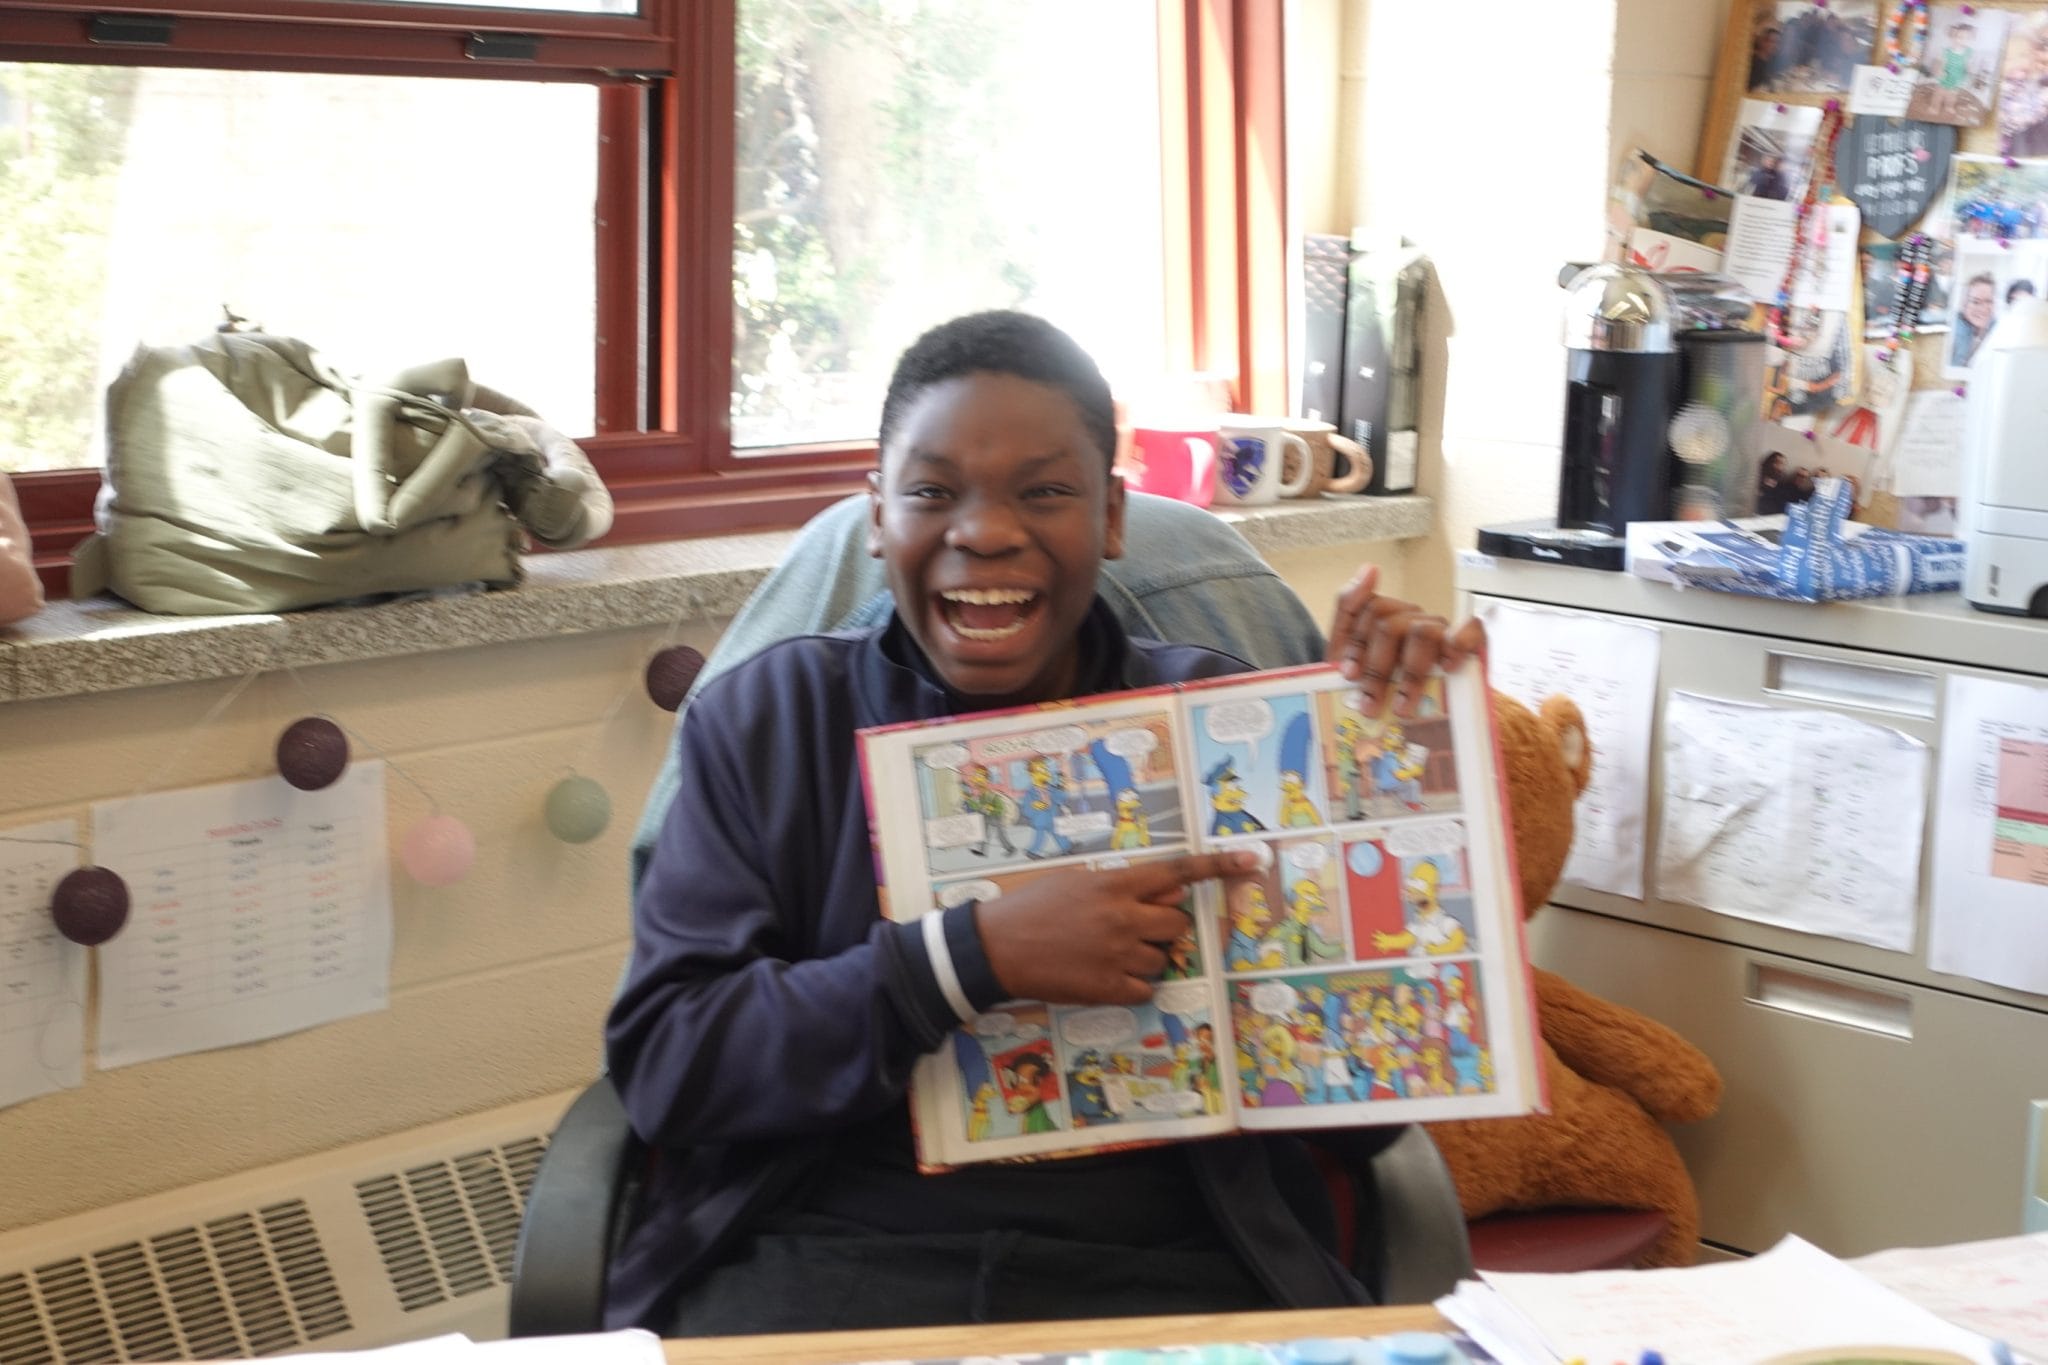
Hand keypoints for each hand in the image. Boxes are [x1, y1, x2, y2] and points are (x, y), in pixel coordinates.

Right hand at [976, 851, 1258, 1005]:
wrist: (996, 948)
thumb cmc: (1031, 907)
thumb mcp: (1076, 880)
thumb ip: (1122, 885)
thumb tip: (1165, 890)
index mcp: (1115, 885)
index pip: (1177, 872)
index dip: (1217, 866)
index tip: (1251, 861)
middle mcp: (1124, 918)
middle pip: (1176, 922)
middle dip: (1161, 925)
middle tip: (1130, 926)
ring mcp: (1119, 955)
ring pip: (1163, 958)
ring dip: (1146, 956)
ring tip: (1109, 952)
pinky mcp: (1109, 988)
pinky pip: (1147, 988)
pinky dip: (1134, 984)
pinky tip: (1106, 974)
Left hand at [1327, 565, 1484, 716]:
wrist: (1424, 727)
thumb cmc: (1386, 690)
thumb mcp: (1351, 658)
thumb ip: (1350, 612)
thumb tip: (1369, 568)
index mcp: (1388, 620)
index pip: (1370, 609)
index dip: (1357, 644)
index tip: (1349, 675)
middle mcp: (1415, 620)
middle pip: (1391, 626)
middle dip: (1377, 669)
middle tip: (1370, 705)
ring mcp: (1442, 631)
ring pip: (1422, 633)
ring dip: (1409, 674)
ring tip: (1402, 707)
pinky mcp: (1471, 643)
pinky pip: (1470, 629)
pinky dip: (1458, 645)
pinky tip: (1448, 668)